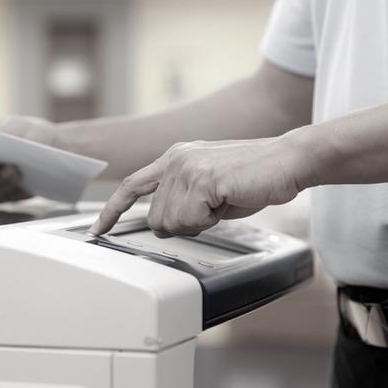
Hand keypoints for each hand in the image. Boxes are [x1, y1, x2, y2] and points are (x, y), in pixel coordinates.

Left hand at [90, 132, 314, 236]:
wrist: (289, 161)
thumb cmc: (256, 177)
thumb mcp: (210, 189)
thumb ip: (183, 200)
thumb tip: (166, 224)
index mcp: (174, 158)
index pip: (132, 186)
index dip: (112, 210)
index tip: (98, 229)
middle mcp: (175, 159)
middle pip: (156, 218)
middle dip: (183, 226)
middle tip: (213, 211)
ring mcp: (186, 167)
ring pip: (171, 223)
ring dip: (199, 224)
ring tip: (222, 203)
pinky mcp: (201, 178)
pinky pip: (191, 221)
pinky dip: (210, 222)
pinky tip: (227, 201)